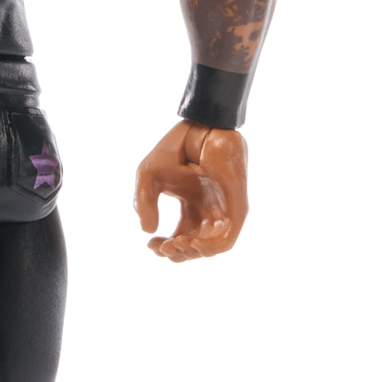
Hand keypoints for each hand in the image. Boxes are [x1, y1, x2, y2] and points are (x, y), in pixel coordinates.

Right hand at [133, 122, 247, 261]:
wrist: (200, 127)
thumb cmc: (177, 148)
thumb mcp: (149, 177)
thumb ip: (144, 204)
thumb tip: (148, 232)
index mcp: (191, 205)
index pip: (179, 237)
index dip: (163, 247)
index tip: (150, 244)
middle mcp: (208, 210)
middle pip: (193, 247)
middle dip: (175, 253)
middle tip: (163, 246)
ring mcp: (223, 210)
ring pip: (211, 248)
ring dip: (191, 254)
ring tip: (175, 244)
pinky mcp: (236, 208)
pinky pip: (226, 240)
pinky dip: (208, 248)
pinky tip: (191, 242)